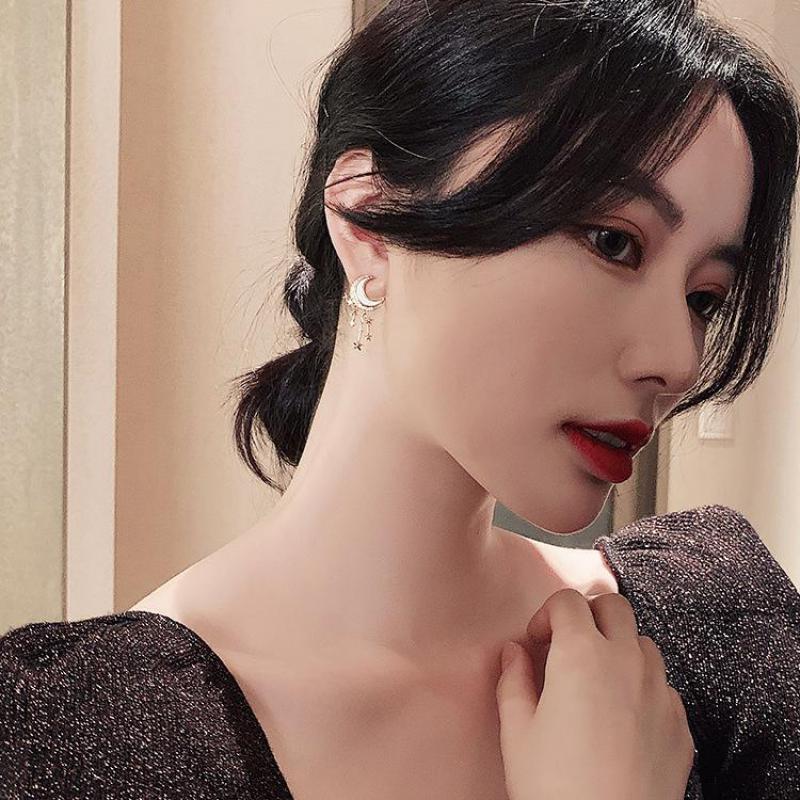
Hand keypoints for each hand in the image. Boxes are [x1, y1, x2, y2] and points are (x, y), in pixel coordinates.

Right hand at [495, 588, 695, 799]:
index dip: (546, 614)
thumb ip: (513, 680)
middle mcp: (627, 662)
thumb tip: (513, 652)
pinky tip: (622, 718)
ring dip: (619, 647)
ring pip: (643, 642)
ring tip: (596, 681)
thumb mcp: (517, 732)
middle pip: (614, 605)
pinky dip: (642, 686)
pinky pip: (663, 685)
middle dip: (588, 615)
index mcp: (581, 655)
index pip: (568, 601)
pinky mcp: (680, 725)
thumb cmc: (556, 788)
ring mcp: (660, 692)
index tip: (536, 641)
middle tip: (568, 645)